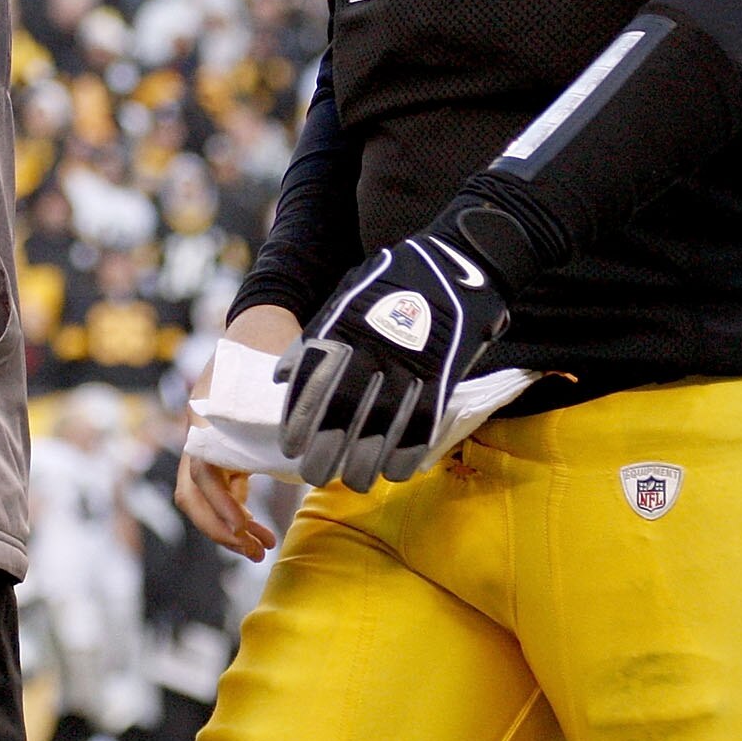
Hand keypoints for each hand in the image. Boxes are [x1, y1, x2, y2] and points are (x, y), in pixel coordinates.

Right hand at [176, 305, 298, 558]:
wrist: (265, 312)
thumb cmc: (276, 341)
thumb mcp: (284, 378)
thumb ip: (291, 417)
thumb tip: (313, 460)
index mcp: (205, 415)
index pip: (200, 474)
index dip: (221, 507)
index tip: (247, 530)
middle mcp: (199, 428)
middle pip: (192, 492)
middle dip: (220, 527)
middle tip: (256, 551)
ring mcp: (207, 435)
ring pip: (203, 493)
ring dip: (226, 523)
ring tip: (261, 545)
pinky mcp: (222, 441)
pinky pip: (219, 483)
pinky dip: (234, 507)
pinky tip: (258, 523)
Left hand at [278, 232, 510, 490]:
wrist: (459, 260)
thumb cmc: (396, 279)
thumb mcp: (348, 294)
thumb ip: (317, 335)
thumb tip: (282, 375)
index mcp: (346, 327)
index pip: (313, 382)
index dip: (298, 419)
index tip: (290, 448)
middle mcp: (374, 349)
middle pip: (342, 411)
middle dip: (324, 450)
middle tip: (314, 474)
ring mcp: (411, 364)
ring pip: (381, 426)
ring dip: (364, 461)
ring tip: (352, 481)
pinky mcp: (444, 376)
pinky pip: (422, 425)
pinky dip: (407, 453)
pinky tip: (394, 471)